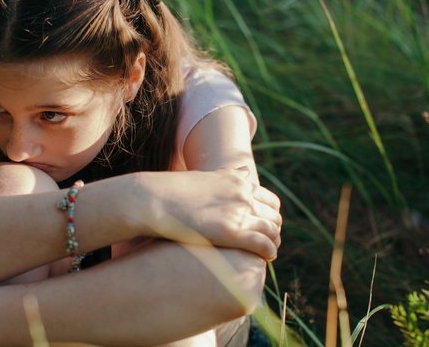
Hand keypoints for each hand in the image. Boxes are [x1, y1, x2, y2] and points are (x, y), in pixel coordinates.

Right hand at [132, 170, 281, 259]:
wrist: (154, 199)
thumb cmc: (174, 191)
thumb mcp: (207, 176)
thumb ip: (228, 175)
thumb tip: (245, 169)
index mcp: (238, 182)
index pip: (271, 201)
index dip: (270, 216)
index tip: (263, 228)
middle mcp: (243, 195)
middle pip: (274, 216)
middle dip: (273, 231)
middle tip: (265, 243)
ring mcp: (238, 212)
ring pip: (272, 230)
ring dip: (274, 243)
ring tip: (266, 253)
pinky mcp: (231, 232)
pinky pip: (263, 244)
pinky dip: (269, 252)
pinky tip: (266, 258)